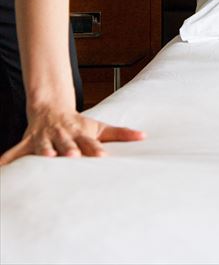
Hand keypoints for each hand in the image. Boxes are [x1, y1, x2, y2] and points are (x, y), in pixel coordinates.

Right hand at [0, 108, 144, 165]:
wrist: (51, 108)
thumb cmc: (79, 124)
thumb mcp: (100, 127)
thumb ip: (121, 134)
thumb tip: (144, 137)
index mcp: (80, 134)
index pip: (90, 143)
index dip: (95, 149)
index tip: (102, 156)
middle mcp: (62, 136)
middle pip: (67, 144)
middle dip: (69, 150)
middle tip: (72, 156)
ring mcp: (44, 139)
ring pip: (43, 147)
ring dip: (44, 152)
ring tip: (46, 159)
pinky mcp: (27, 143)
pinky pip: (14, 153)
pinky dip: (6, 161)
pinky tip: (0, 169)